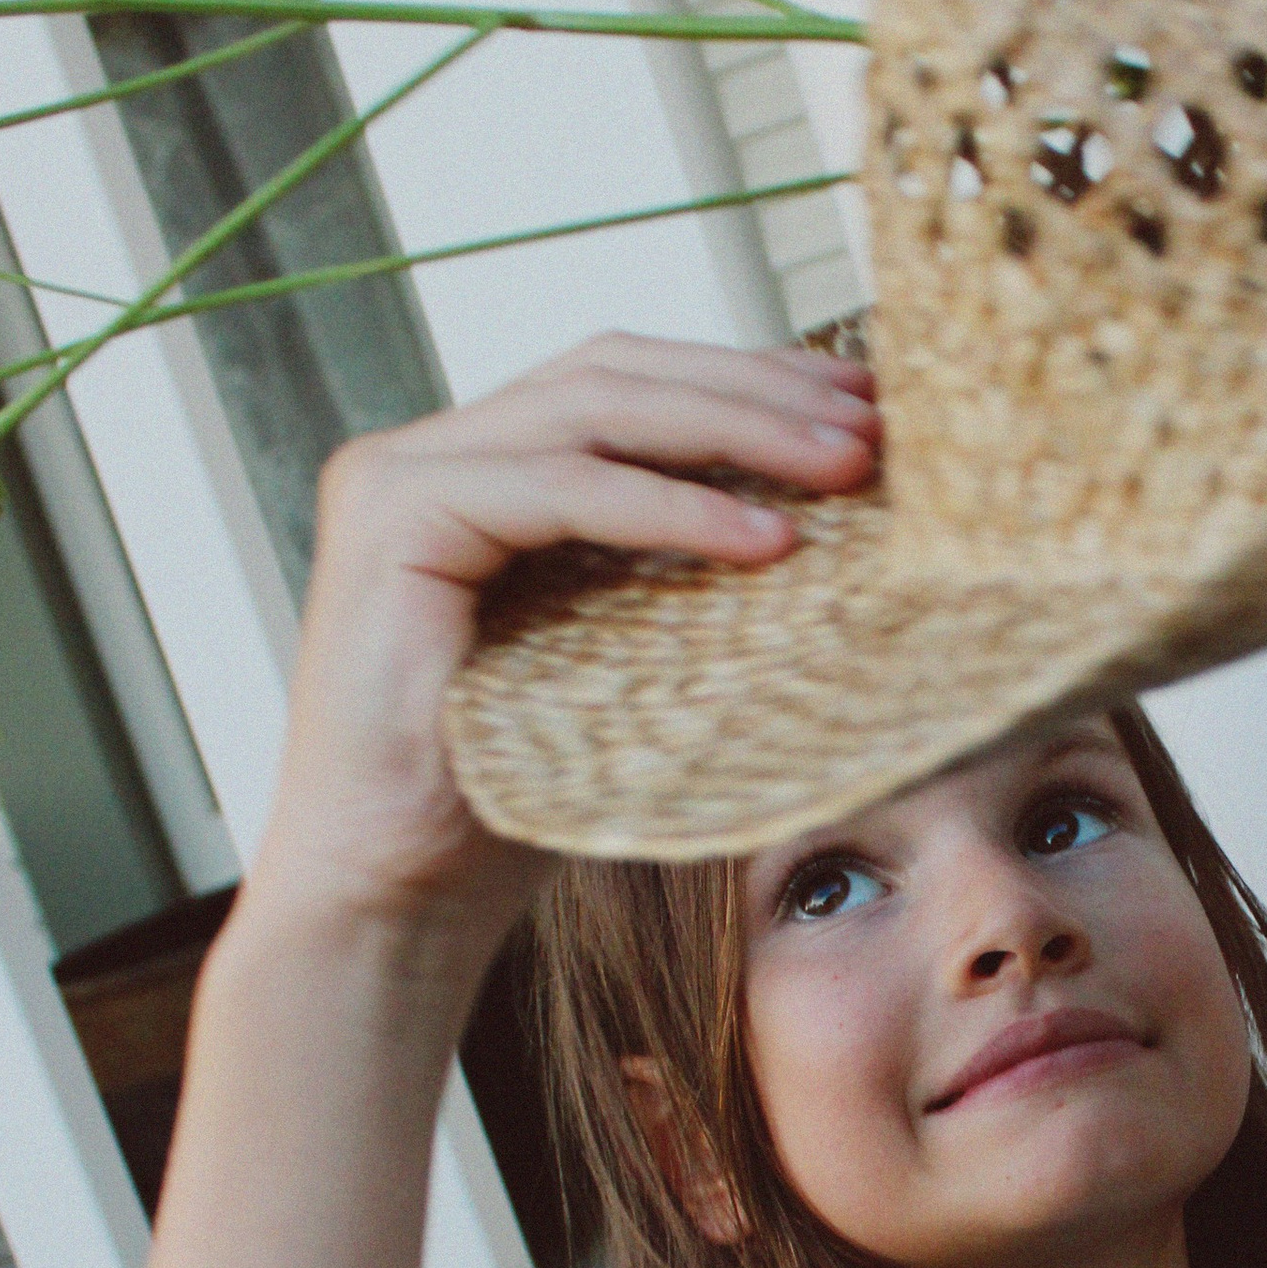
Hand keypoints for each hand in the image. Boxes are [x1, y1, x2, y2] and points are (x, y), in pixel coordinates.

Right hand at [253, 333, 878, 948]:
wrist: (404, 895)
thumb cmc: (520, 800)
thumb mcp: (631, 660)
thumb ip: (687, 574)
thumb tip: (843, 529)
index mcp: (483, 466)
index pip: (629, 381)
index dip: (749, 377)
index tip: (864, 402)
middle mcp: (431, 452)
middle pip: (617, 372)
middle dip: (759, 389)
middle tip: (874, 420)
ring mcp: (400, 476)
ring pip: (594, 410)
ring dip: (737, 428)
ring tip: (844, 464)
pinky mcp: (392, 522)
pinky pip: (558, 489)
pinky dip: (670, 508)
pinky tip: (765, 537)